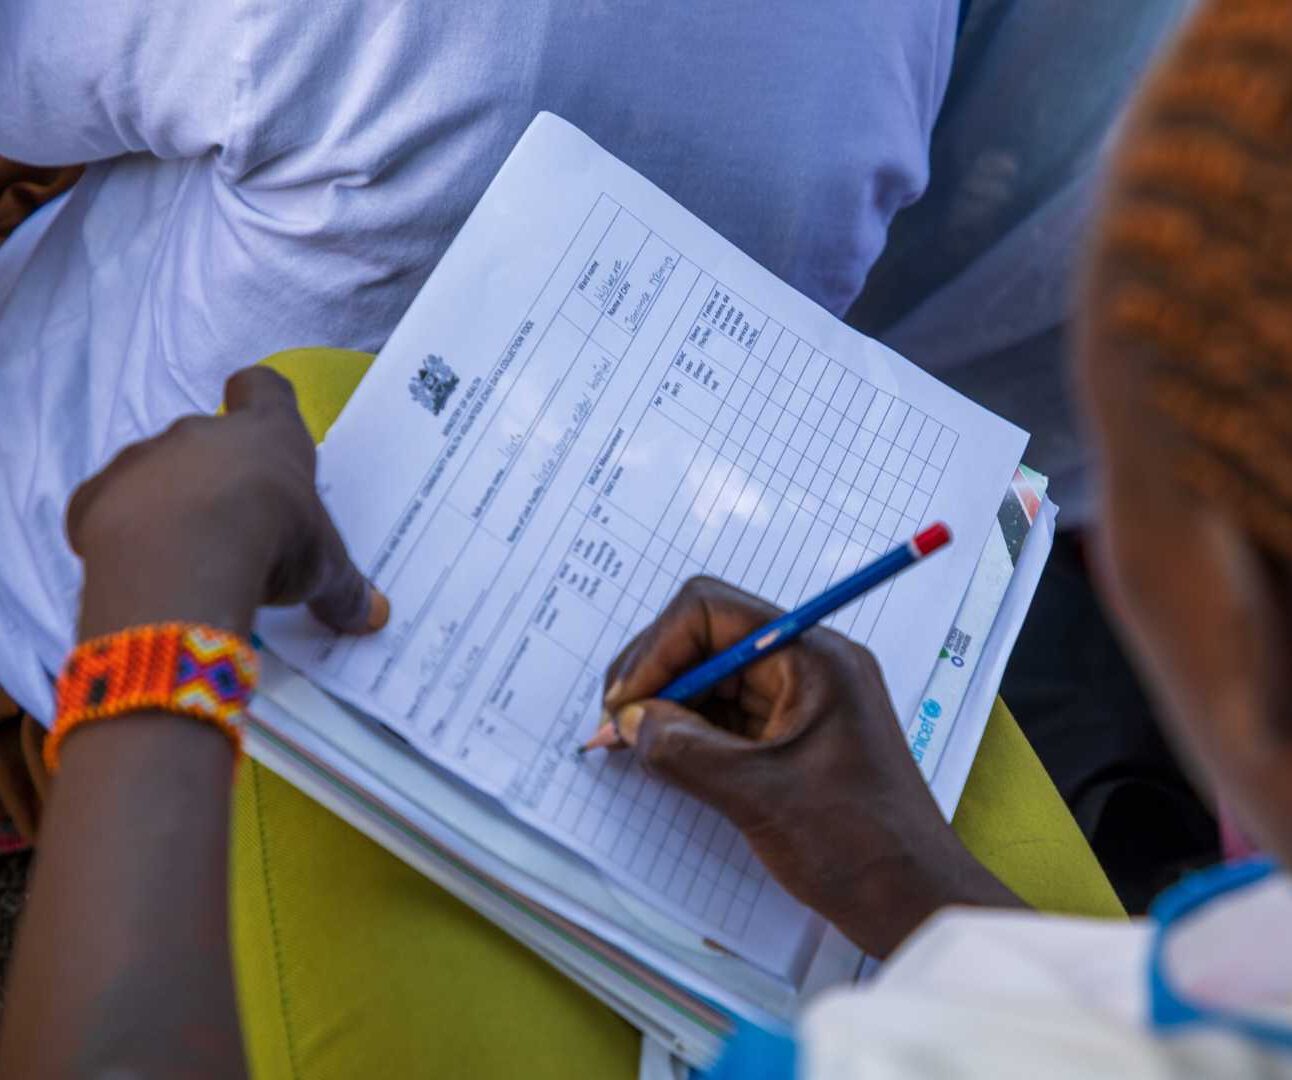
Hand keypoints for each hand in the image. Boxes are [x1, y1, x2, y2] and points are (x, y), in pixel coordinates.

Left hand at [66, 366, 388, 640]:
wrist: (186, 556)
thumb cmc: (275, 539)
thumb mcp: (323, 567)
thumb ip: (343, 588)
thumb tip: (375, 617)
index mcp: (267, 435)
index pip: (264, 389)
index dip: (263, 402)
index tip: (265, 430)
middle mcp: (201, 434)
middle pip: (208, 439)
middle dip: (216, 476)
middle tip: (235, 527)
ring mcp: (143, 459)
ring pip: (156, 471)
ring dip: (168, 504)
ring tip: (186, 557)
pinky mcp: (96, 495)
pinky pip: (110, 506)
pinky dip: (123, 532)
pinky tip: (141, 568)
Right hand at [603, 577, 1018, 956]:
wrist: (914, 902)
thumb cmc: (854, 844)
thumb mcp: (756, 795)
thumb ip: (683, 750)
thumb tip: (628, 722)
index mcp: (813, 655)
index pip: (713, 610)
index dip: (657, 648)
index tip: (624, 701)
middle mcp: (809, 662)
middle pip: (710, 636)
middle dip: (657, 673)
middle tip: (616, 724)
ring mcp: (803, 696)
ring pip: (715, 675)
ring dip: (669, 702)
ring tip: (630, 743)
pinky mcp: (794, 731)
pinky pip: (730, 711)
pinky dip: (691, 728)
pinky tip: (662, 755)